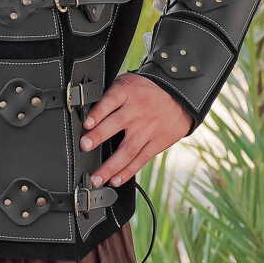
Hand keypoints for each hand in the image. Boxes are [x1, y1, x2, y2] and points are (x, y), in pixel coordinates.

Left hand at [78, 72, 193, 186]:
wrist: (179, 98)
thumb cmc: (147, 91)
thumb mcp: (128, 82)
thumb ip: (110, 93)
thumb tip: (87, 106)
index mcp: (127, 94)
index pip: (110, 101)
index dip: (98, 112)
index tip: (87, 123)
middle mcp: (136, 112)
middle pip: (115, 125)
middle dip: (98, 136)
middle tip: (84, 146)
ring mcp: (146, 130)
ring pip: (127, 150)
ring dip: (110, 166)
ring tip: (96, 178)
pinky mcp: (156, 144)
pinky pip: (139, 160)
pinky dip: (126, 172)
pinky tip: (115, 180)